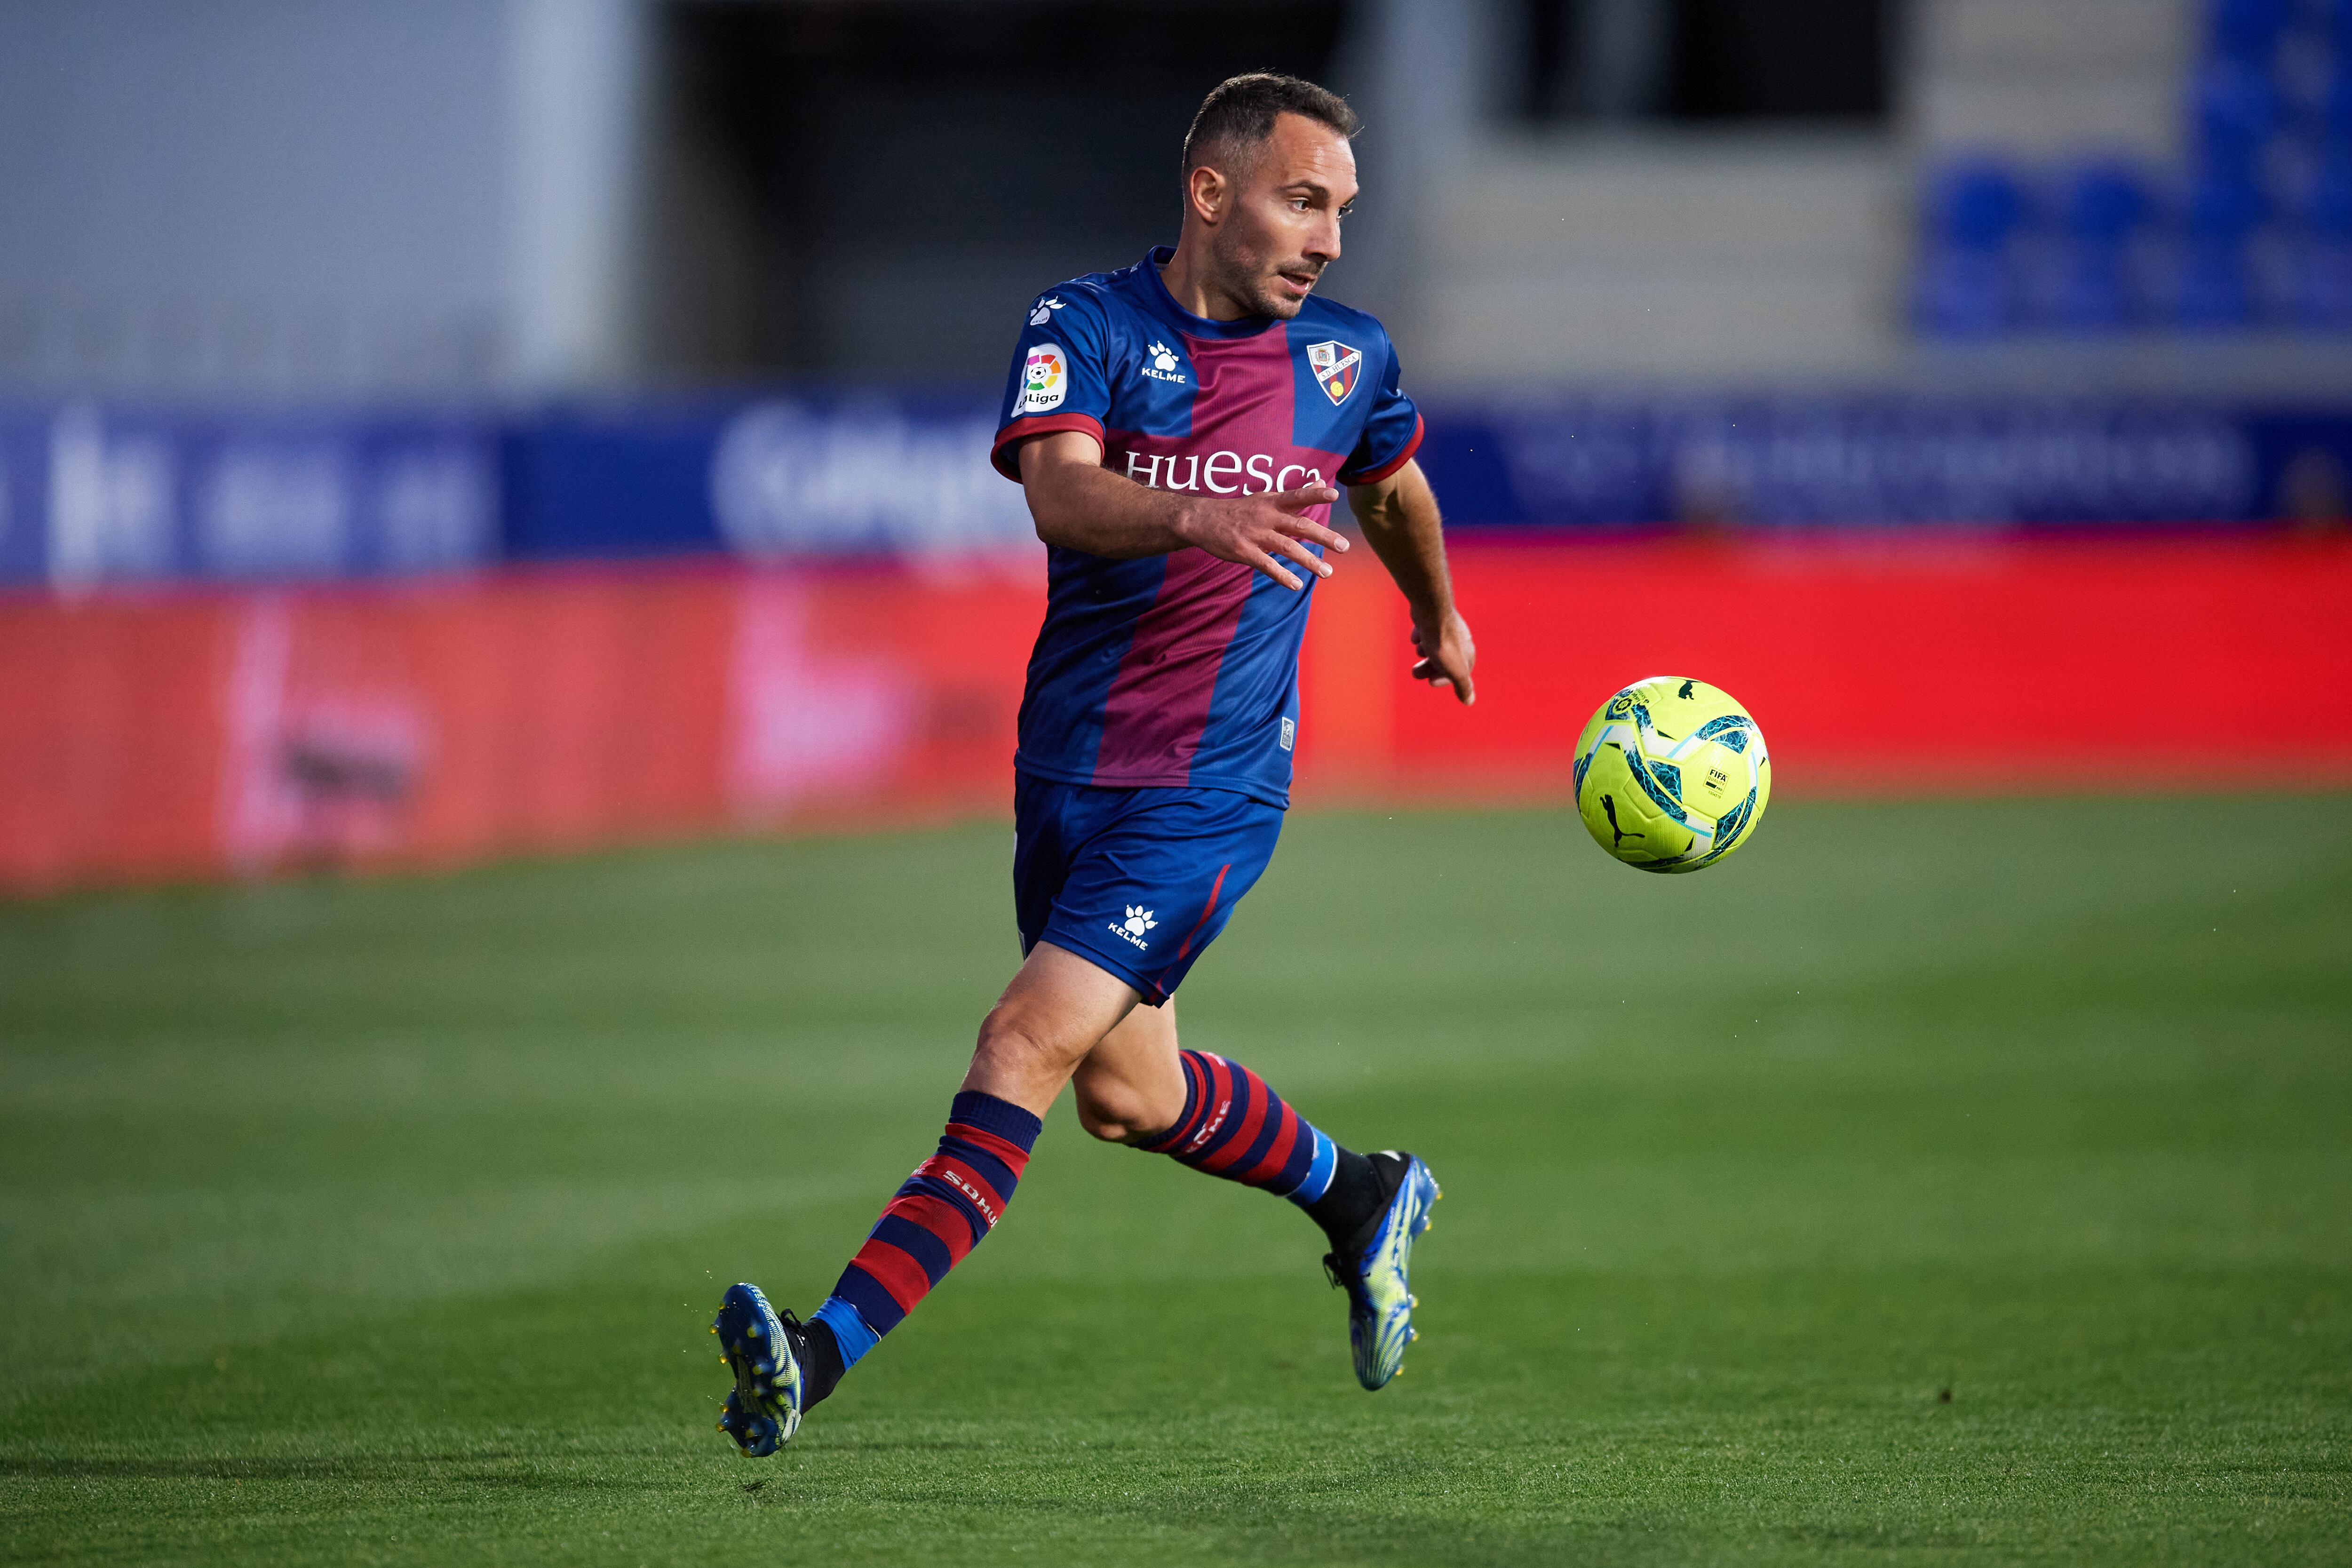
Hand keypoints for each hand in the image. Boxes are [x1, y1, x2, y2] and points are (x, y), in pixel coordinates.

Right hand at [1174, 485, 1348, 590]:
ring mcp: (1255, 535)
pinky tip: (1297, 585)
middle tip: (1344, 546)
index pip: (1297, 496)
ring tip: (1327, 572)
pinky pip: (1267, 565)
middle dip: (1322, 536)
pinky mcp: (1245, 552)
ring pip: (1286, 548)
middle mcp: (1266, 517)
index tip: (1334, 494)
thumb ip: (1296, 495)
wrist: (1203, 519)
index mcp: (1272, 502)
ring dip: (1309, 561)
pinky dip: (1282, 575)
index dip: (1315, 494)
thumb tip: (1321, 481)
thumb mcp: (1267, 497)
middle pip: (1298, 526)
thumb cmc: (1241, 509)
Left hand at [1410, 609, 1475, 704]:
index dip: (1444, 679)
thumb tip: (1469, 702)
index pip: (1459, 672)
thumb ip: (1463, 686)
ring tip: (1419, 649)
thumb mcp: (1456, 670)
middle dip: (1429, 667)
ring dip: (1425, 650)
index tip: (1430, 681)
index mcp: (1468, 651)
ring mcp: (1446, 626)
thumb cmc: (1443, 643)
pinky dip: (1420, 635)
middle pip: (1443, 658)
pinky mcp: (1433, 616)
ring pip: (1434, 644)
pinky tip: (1416, 636)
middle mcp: (1459, 638)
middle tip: (1415, 673)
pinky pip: (1426, 630)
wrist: (1431, 611)